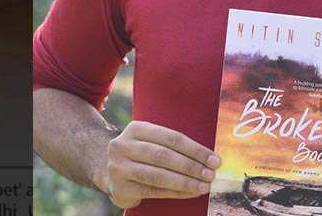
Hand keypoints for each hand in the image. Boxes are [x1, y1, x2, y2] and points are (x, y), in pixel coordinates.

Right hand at [101, 121, 221, 208]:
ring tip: (204, 186)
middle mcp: (123, 146)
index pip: (171, 138)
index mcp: (136, 128)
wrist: (107, 167)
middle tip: (211, 174)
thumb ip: (173, 144)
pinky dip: (174, 193)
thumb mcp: (150, 139)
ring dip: (185, 182)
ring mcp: (118, 168)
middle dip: (191, 166)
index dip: (195, 149)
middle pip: (164, 156)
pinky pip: (152, 191)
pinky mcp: (119, 189)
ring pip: (158, 176)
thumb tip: (208, 156)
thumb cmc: (141, 152)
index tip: (214, 159)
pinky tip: (189, 193)